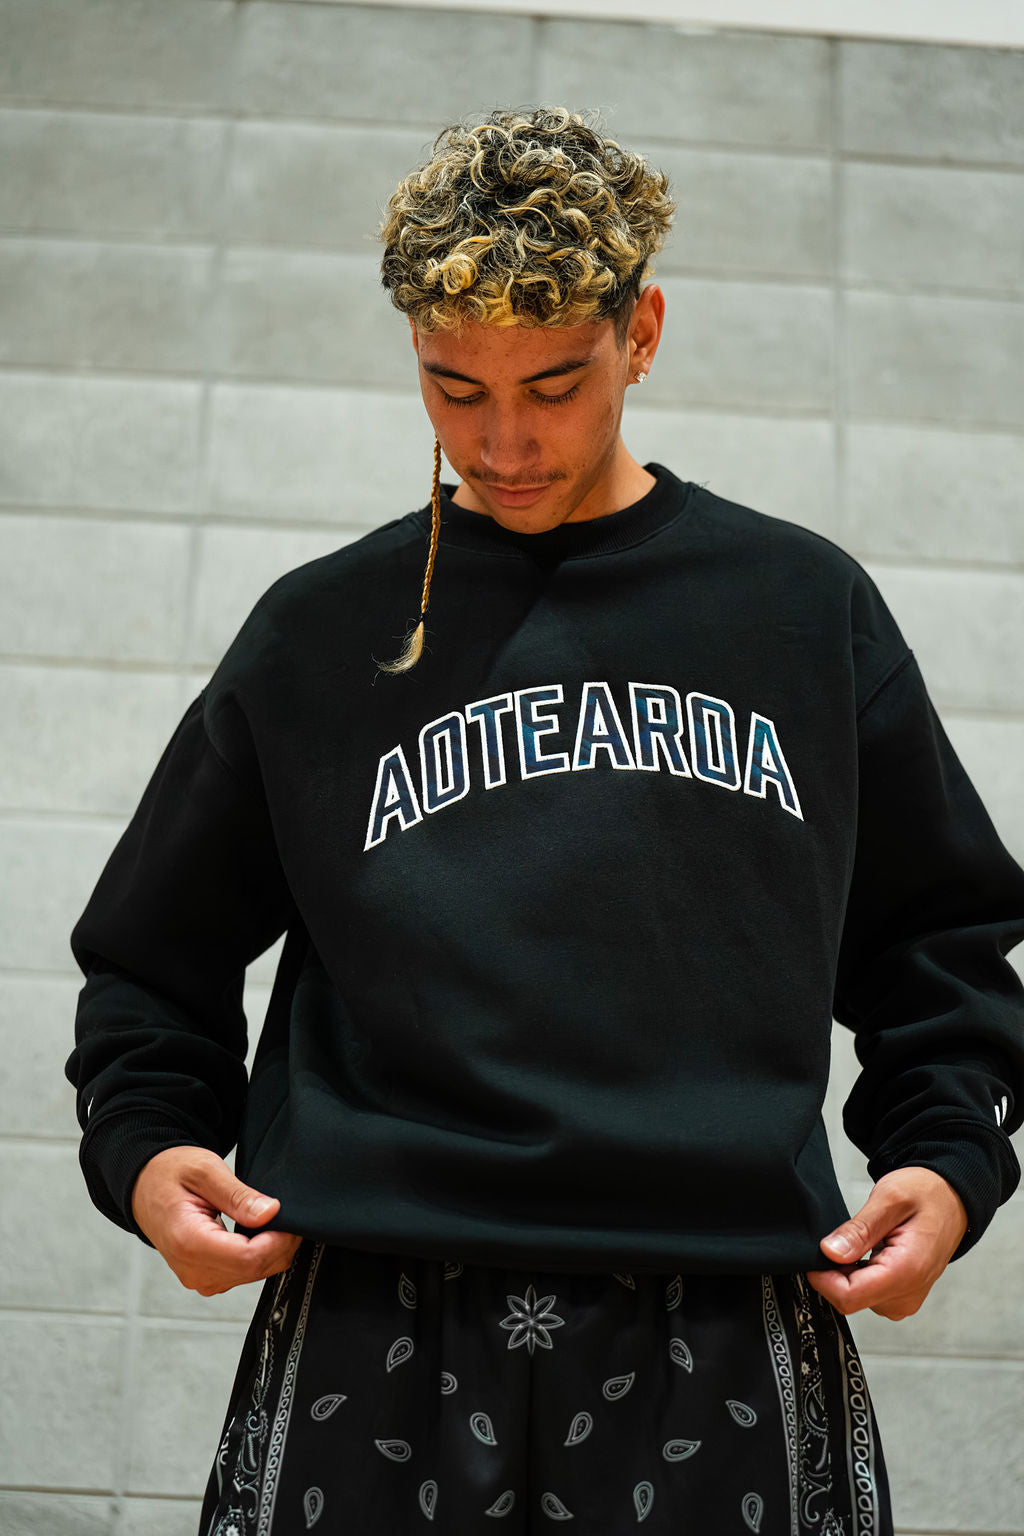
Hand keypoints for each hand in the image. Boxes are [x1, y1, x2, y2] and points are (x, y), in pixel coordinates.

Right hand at [131, 1145, 302, 1295]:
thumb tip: (270, 1213)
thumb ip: (238, 1195)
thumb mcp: (205, 1171)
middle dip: (280, 1244)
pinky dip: (258, 1255)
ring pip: (253, 1275)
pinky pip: (243, 1274)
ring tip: (270, 1219)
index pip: (249, 1258)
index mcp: (189, 1242)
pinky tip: (257, 1233)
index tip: (289, 1219)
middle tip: (286, 1215)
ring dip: (271, 1250)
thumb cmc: (170, 1174)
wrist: (145, 1186)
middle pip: (255, 1269)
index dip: (278, 1240)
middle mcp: (192, 1269)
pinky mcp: (204, 1277)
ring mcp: (198, 1277)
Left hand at [804, 1166, 968, 1318]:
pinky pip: (870, 1294)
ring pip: (857, 1298)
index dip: (823, 1277)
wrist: (952, 1198)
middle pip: (850, 1299)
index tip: (817, 1252)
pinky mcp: (904, 1295)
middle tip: (844, 1238)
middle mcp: (909, 1293)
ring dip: (847, 1273)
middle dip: (835, 1272)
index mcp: (906, 1271)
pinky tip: (868, 1252)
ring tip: (863, 1241)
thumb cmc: (927, 1193)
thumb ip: (859, 1229)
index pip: (849, 1296)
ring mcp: (907, 1297)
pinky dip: (859, 1274)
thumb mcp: (889, 1198)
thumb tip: (830, 1252)